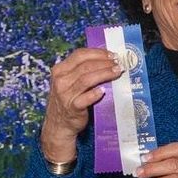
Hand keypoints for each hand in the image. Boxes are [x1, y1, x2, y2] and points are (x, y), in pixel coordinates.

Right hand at [41, 46, 122, 162]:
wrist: (59, 125)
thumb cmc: (68, 100)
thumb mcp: (69, 82)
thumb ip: (80, 72)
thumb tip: (105, 61)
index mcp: (60, 70)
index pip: (79, 55)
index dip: (98, 53)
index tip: (112, 54)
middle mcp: (61, 80)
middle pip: (85, 66)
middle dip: (104, 63)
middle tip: (118, 63)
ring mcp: (65, 94)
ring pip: (87, 79)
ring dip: (104, 74)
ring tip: (117, 72)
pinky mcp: (73, 108)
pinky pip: (85, 98)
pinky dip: (95, 93)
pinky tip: (104, 91)